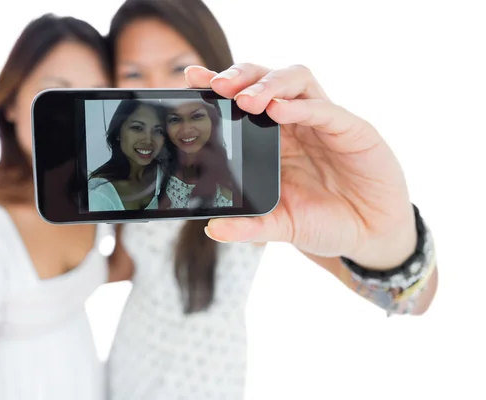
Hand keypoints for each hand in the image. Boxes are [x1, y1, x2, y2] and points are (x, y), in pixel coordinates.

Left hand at [185, 64, 416, 269]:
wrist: (367, 235)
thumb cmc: (323, 221)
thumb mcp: (281, 226)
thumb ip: (249, 226)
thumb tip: (213, 229)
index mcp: (273, 138)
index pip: (244, 99)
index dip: (220, 85)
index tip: (193, 80)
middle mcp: (296, 122)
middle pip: (267, 79)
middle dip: (241, 76)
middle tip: (217, 86)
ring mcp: (323, 122)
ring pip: (297, 79)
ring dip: (269, 84)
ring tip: (246, 100)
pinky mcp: (353, 130)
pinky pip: (325, 109)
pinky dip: (300, 107)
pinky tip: (278, 110)